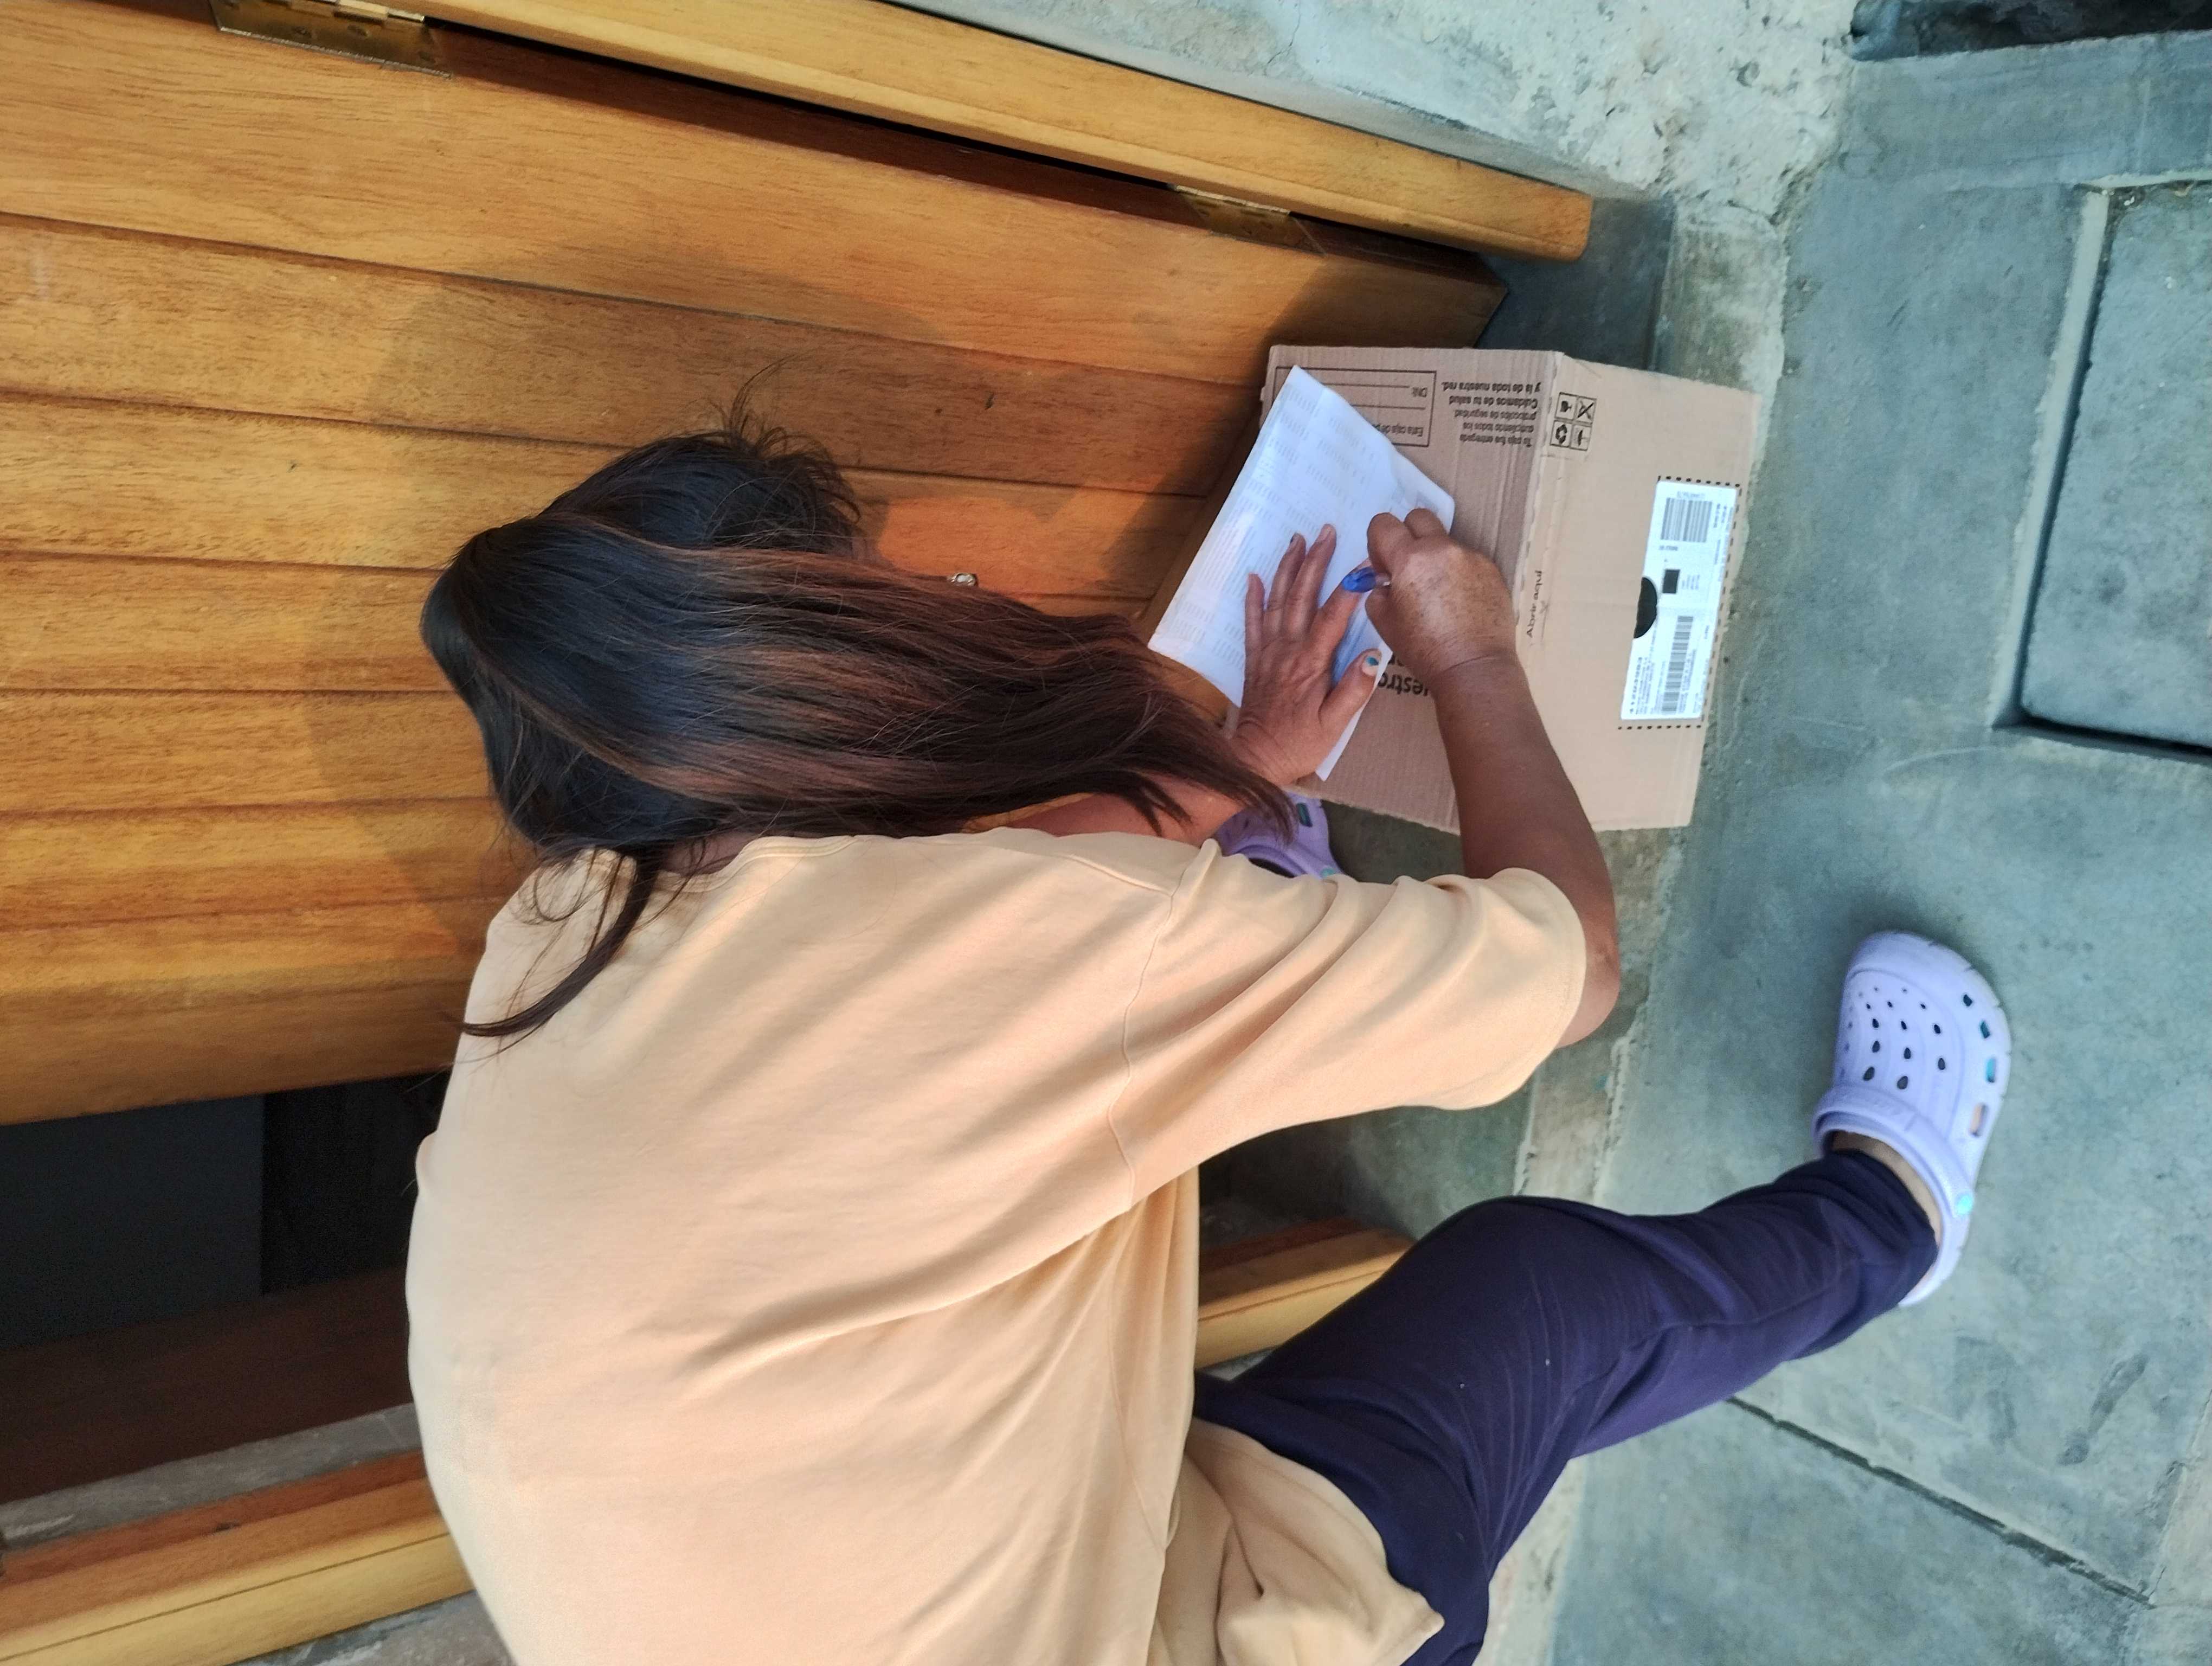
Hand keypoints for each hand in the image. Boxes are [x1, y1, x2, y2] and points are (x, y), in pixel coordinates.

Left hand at [1228, 525, 1383, 785]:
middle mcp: (1287, 650)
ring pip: (1277, 601)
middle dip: (1314, 561)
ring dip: (1287, 568)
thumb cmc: (1299, 744)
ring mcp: (1268, 653)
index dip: (1349, 588)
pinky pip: (1251, 622)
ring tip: (1296, 540)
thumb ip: (1354, 690)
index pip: (1332, 616)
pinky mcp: (1254, 660)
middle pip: (1301, 597)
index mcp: (1311, 663)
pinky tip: (1254, 576)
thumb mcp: (1335, 725)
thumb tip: (1373, 655)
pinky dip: (1252, 598)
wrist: (1254, 759)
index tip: (1365, 563)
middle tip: (1325, 531)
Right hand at [1361, 509, 1517, 682]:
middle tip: (1409, 568)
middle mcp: (1442, 549)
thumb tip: (1386, 581)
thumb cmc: (1426, 651)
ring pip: (1445, 541)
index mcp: (1409, 560)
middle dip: (1408, 535)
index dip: (1378, 543)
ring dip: (1435, 557)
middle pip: (1418, 517)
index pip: (1383, 524)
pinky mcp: (1491, 569)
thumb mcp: (1385, 624)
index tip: (1384, 566)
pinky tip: (1459, 602)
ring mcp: (1471, 557)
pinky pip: (1467, 559)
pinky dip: (1458, 573)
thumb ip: (1378, 592)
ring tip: (1438, 594)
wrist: (1474, 667)